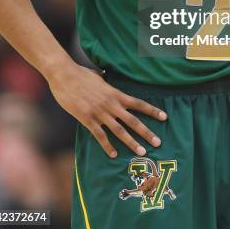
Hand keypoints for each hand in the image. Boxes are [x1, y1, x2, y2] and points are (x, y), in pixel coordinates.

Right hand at [48, 62, 166, 157]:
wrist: (65, 75)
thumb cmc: (81, 74)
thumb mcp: (99, 77)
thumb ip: (107, 82)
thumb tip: (109, 79)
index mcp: (115, 93)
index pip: (138, 103)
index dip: (152, 110)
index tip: (164, 117)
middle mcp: (111, 104)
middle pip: (133, 120)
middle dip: (146, 132)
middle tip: (158, 142)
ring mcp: (99, 112)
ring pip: (119, 130)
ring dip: (131, 142)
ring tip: (141, 152)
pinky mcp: (87, 119)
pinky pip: (99, 135)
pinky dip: (107, 146)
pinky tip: (114, 154)